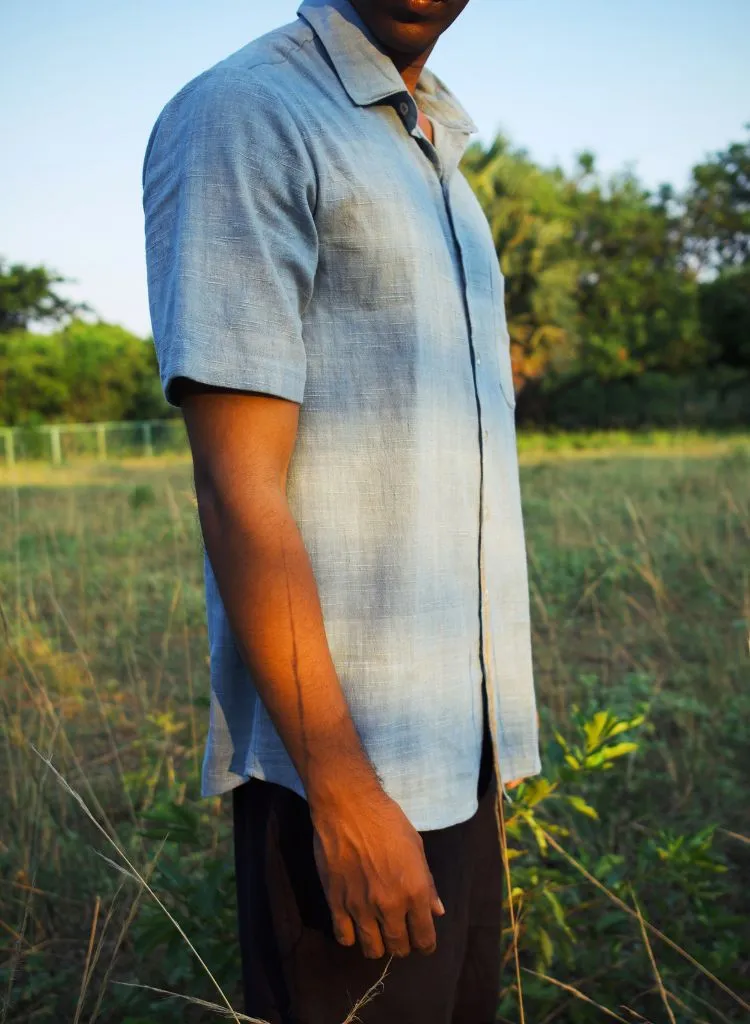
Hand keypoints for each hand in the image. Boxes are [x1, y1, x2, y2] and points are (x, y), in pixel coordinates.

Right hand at [312, 790, 444, 959]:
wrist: (349, 807)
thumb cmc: (388, 821)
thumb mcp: (416, 848)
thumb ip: (428, 884)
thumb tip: (437, 911)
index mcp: (414, 891)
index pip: (424, 938)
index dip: (425, 944)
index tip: (422, 941)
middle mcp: (390, 906)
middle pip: (399, 948)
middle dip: (402, 945)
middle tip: (399, 933)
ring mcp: (361, 907)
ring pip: (372, 949)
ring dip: (378, 944)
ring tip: (377, 931)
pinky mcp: (336, 903)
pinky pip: (344, 937)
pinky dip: (351, 936)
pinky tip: (353, 925)